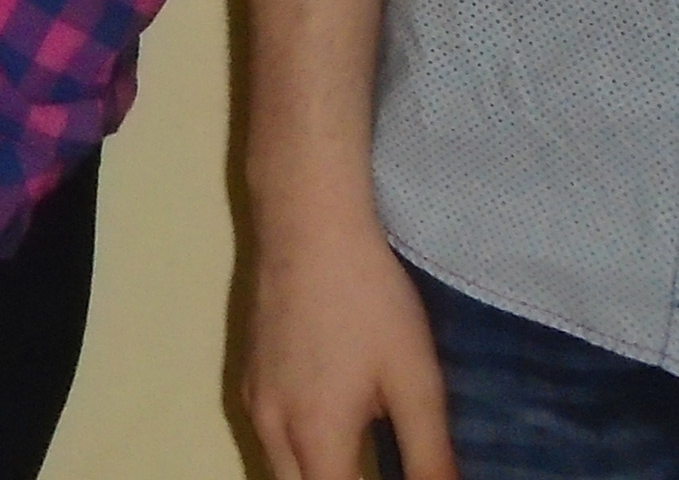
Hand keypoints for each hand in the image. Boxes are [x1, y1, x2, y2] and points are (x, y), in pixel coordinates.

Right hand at [240, 192, 453, 479]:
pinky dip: (299, 453)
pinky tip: (334, 428)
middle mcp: (272, 428)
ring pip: (279, 469)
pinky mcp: (249, 374)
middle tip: (383, 470)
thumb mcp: (415, 380)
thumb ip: (429, 455)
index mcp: (316, 436)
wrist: (307, 223)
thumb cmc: (369, 299)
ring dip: (318, 475)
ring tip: (365, 461)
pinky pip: (270, 439)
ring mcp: (254, 399)